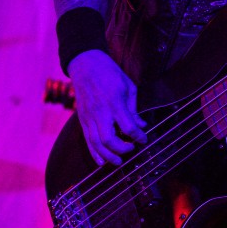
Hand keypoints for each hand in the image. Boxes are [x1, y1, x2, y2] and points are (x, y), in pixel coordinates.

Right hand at [67, 50, 146, 165]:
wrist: (85, 65)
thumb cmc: (109, 73)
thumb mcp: (128, 86)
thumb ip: (134, 109)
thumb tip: (141, 125)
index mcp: (114, 102)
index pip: (127, 126)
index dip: (138, 136)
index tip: (144, 139)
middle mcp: (100, 112)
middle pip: (109, 139)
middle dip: (122, 149)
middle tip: (132, 149)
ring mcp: (89, 117)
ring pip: (96, 143)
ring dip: (108, 155)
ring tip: (119, 162)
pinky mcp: (82, 120)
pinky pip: (87, 140)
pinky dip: (94, 153)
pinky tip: (101, 162)